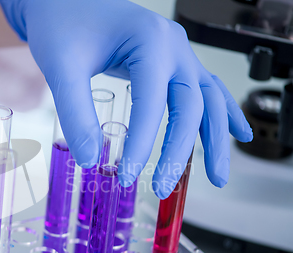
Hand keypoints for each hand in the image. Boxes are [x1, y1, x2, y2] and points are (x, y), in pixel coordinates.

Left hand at [0, 0, 252, 197]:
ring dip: (214, 139)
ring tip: (216, 176)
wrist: (63, 1)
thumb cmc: (62, 24)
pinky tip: (236, 134)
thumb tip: (90, 159)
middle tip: (163, 187)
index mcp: (149, 41)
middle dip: (180, 150)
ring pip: (208, 99)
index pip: (152, 103)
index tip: (127, 176)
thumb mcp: (62, 68)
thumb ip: (76, 113)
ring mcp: (177, 53)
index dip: (141, 145)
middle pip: (190, 105)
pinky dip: (221, 114)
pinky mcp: (171, 62)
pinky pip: (205, 89)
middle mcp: (172, 46)